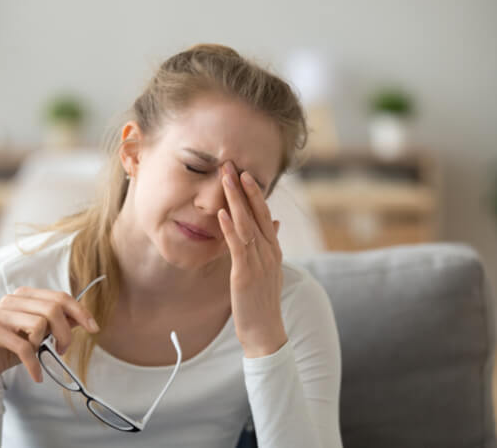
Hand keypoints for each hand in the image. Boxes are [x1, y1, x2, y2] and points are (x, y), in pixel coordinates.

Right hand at [0, 286, 99, 388]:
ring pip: (40, 324)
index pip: (60, 297)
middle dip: (65, 333)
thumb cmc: (12, 349)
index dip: (81, 312)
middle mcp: (12, 300)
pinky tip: (37, 375)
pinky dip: (34, 364)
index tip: (94, 328)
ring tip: (39, 354)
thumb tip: (84, 319)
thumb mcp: (39, 335)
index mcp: (25, 295)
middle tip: (63, 350)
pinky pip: (24, 347)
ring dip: (45, 345)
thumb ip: (59, 324)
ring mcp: (1, 314)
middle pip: (53, 309)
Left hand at [217, 160, 287, 357]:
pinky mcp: (245, 275)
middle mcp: (270, 252)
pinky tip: (222, 213)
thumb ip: (268, 246)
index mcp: (274, 249)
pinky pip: (238, 247)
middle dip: (244, 188)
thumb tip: (273, 223)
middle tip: (232, 164)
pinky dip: (229, 228)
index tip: (244, 172)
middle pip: (257, 213)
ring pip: (247, 224)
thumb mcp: (268, 270)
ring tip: (226, 179)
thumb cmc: (261, 302)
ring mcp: (259, 262)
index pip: (264, 214)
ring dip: (235, 200)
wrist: (265, 332)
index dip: (255, 192)